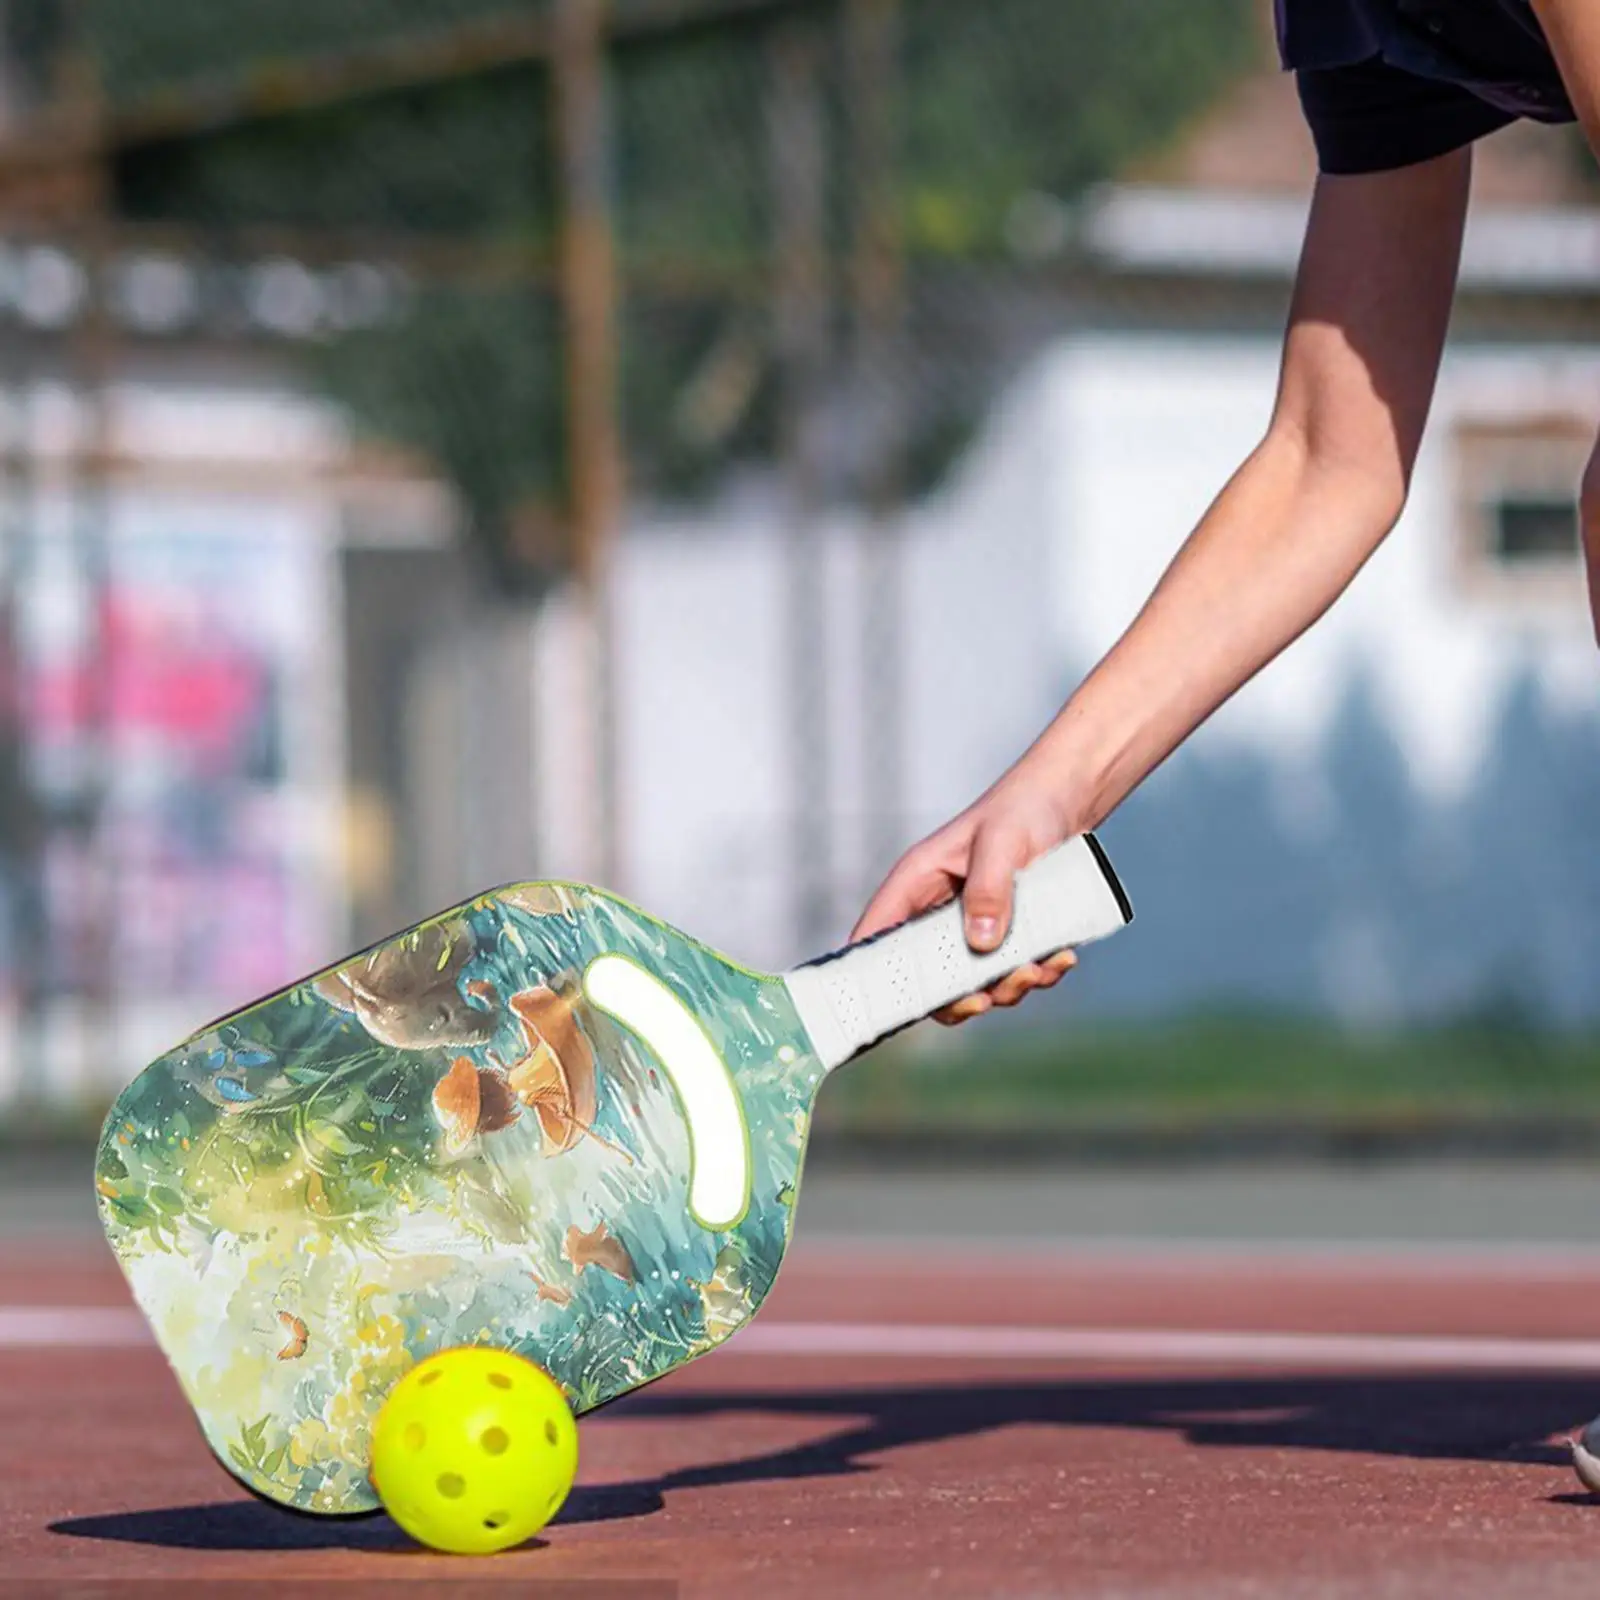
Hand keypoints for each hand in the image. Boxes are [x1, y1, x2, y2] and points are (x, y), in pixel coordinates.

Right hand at [850, 776, 1079, 1024]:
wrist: (1066, 801)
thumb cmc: (1021, 809)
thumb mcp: (1001, 843)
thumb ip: (988, 890)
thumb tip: (982, 944)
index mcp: (916, 883)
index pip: (876, 934)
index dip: (871, 973)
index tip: (884, 1006)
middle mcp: (937, 912)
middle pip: (925, 977)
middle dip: (958, 997)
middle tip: (985, 999)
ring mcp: (973, 928)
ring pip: (975, 983)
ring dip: (1007, 988)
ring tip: (1038, 969)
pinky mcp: (1008, 936)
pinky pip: (1013, 972)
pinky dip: (1038, 974)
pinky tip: (1060, 958)